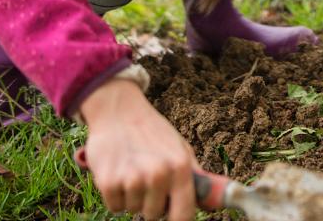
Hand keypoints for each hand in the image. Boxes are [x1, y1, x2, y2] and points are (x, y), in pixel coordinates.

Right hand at [78, 78, 199, 220]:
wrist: (118, 111)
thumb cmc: (152, 131)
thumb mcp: (180, 148)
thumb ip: (195, 175)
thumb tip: (213, 201)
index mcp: (180, 167)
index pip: (184, 214)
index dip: (177, 219)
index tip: (172, 217)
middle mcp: (159, 174)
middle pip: (154, 215)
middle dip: (149, 202)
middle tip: (145, 179)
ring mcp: (133, 179)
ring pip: (133, 210)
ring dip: (131, 196)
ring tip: (131, 170)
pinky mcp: (109, 182)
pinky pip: (115, 206)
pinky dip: (114, 195)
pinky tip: (117, 172)